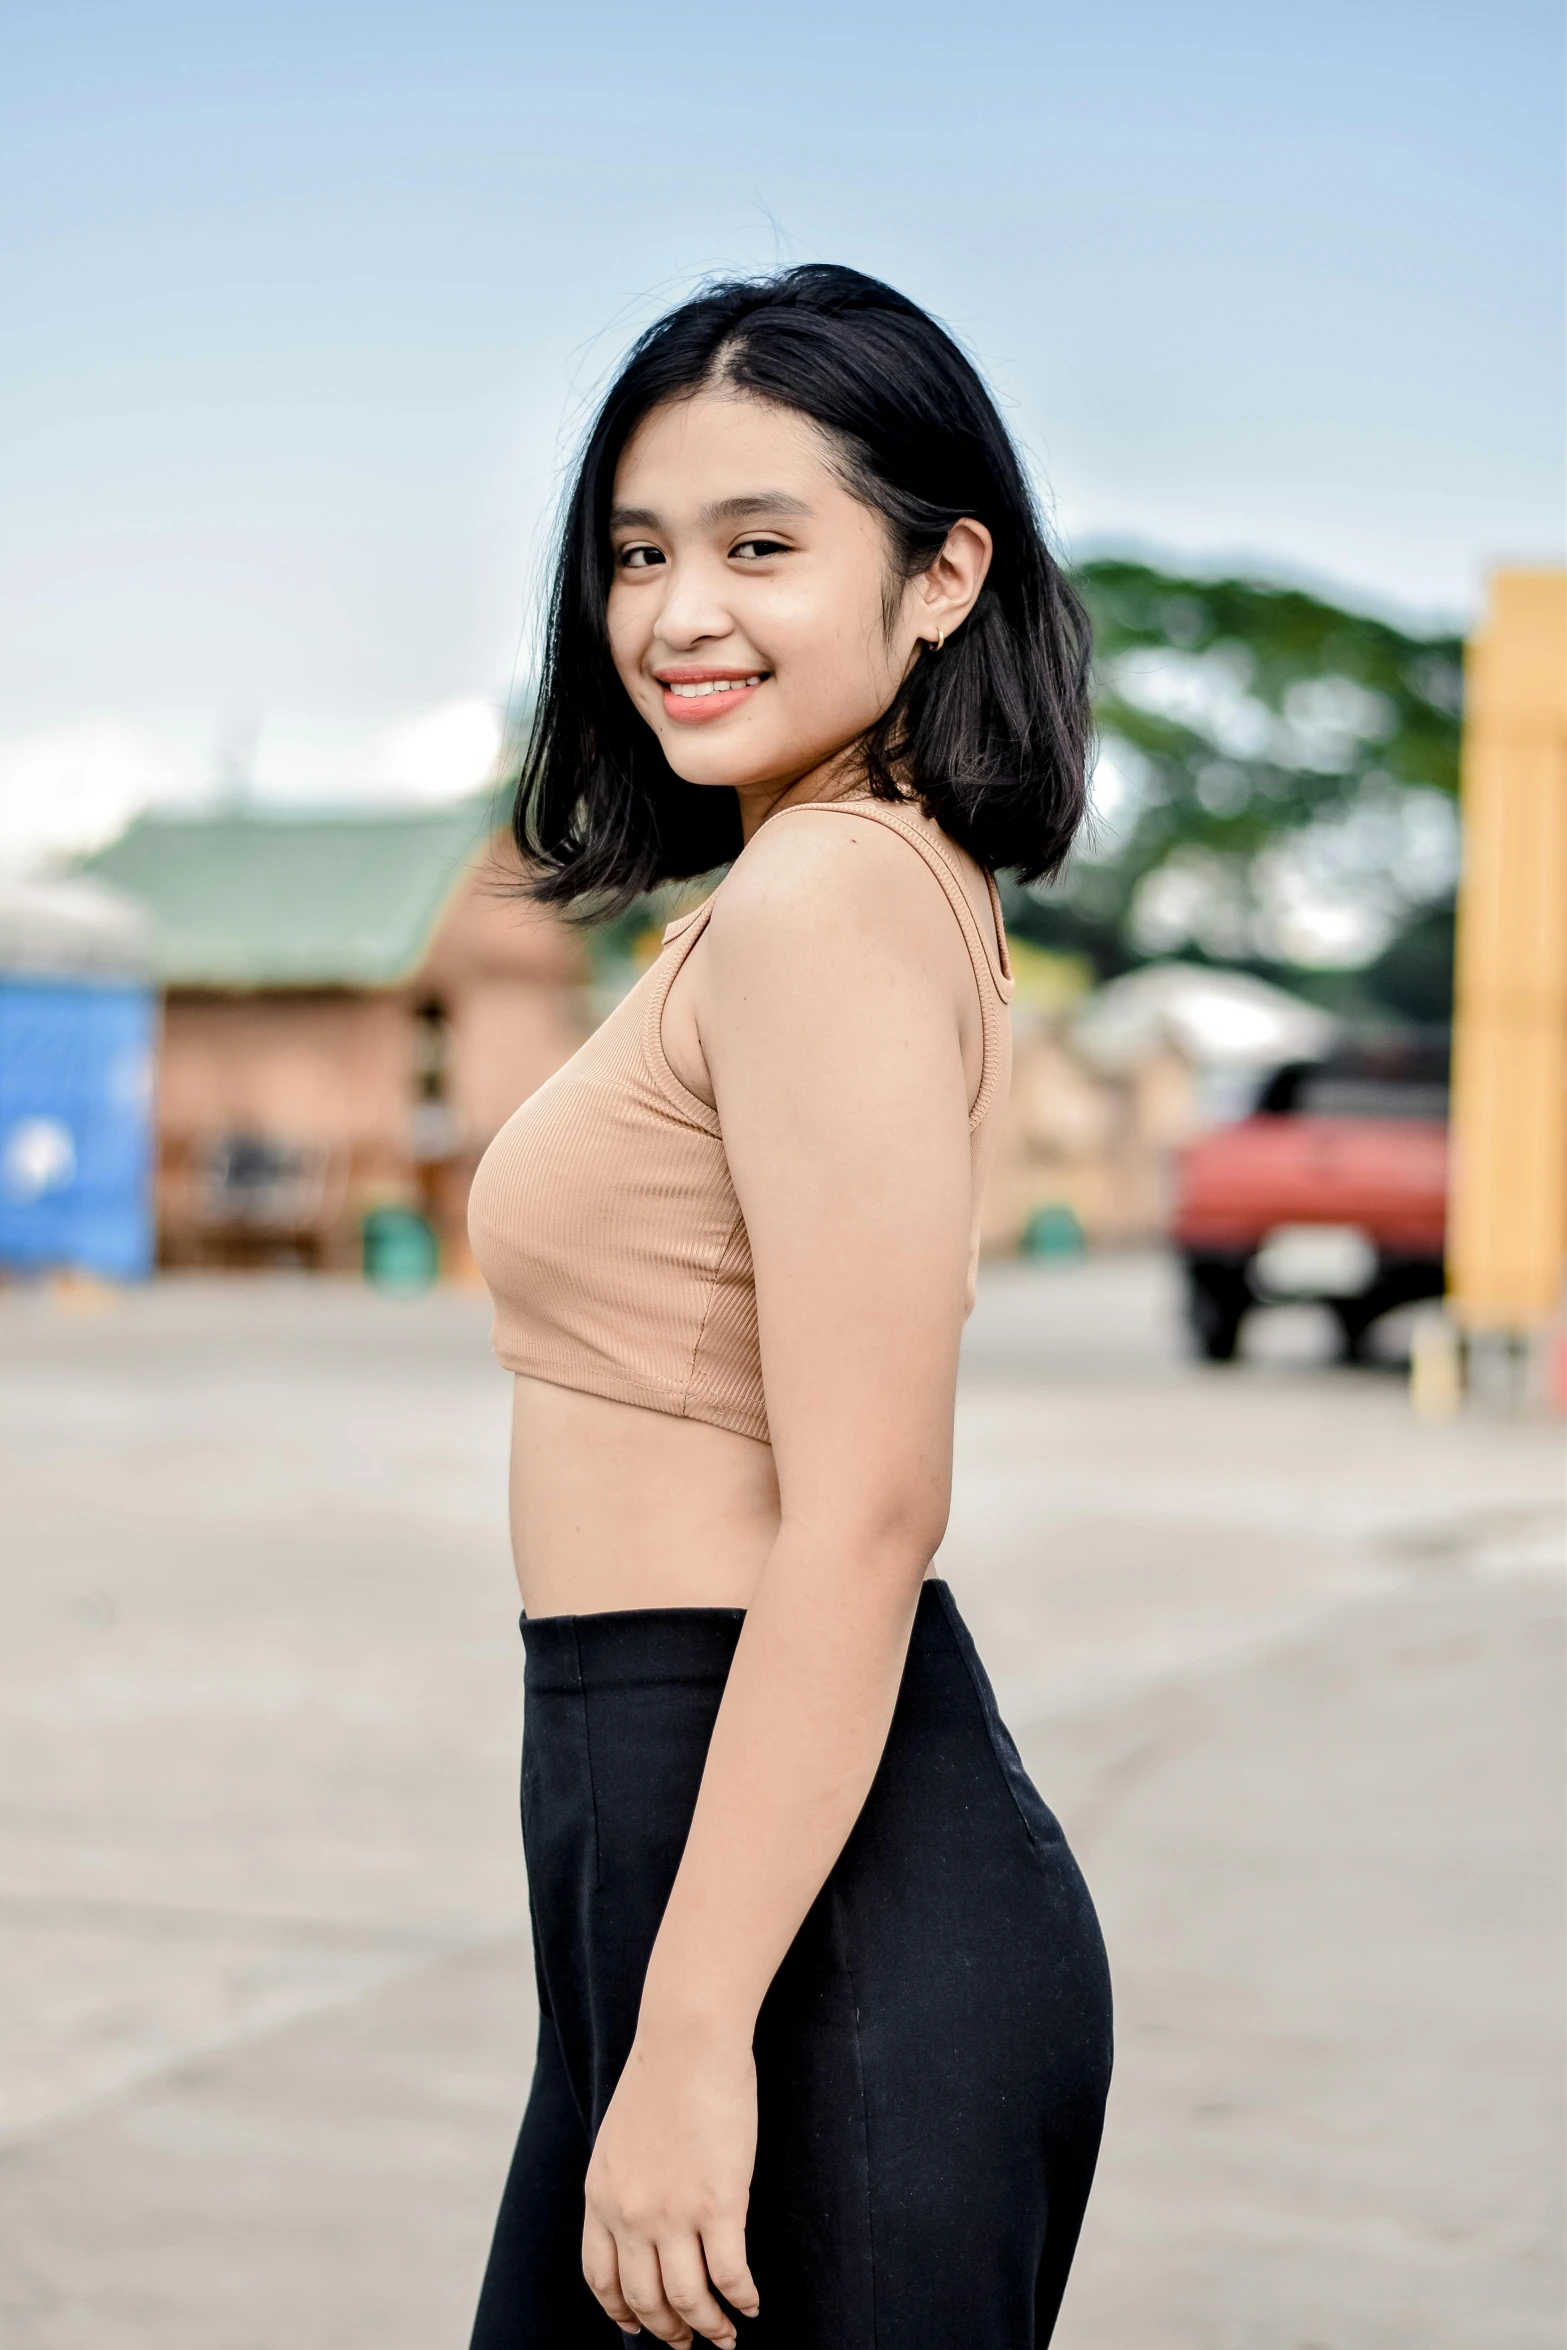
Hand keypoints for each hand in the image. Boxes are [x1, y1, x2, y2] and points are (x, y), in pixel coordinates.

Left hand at [582, 2021, 760, 2346]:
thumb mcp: (619, 2138)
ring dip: (709, 2327)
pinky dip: (741, 2299)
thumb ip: (623, 2183)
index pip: (602, 2278)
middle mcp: (630, 2215)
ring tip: (725, 2336)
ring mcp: (673, 2214)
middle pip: (645, 2299)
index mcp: (601, 2197)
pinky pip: (729, 2274)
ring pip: (688, 2300)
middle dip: (668, 2330)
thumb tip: (641, 2219)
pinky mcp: (719, 2205)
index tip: (641, 2326)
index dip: (622, 2312)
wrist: (687, 2039)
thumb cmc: (662, 2074)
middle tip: (689, 2341)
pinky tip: (751, 2303)